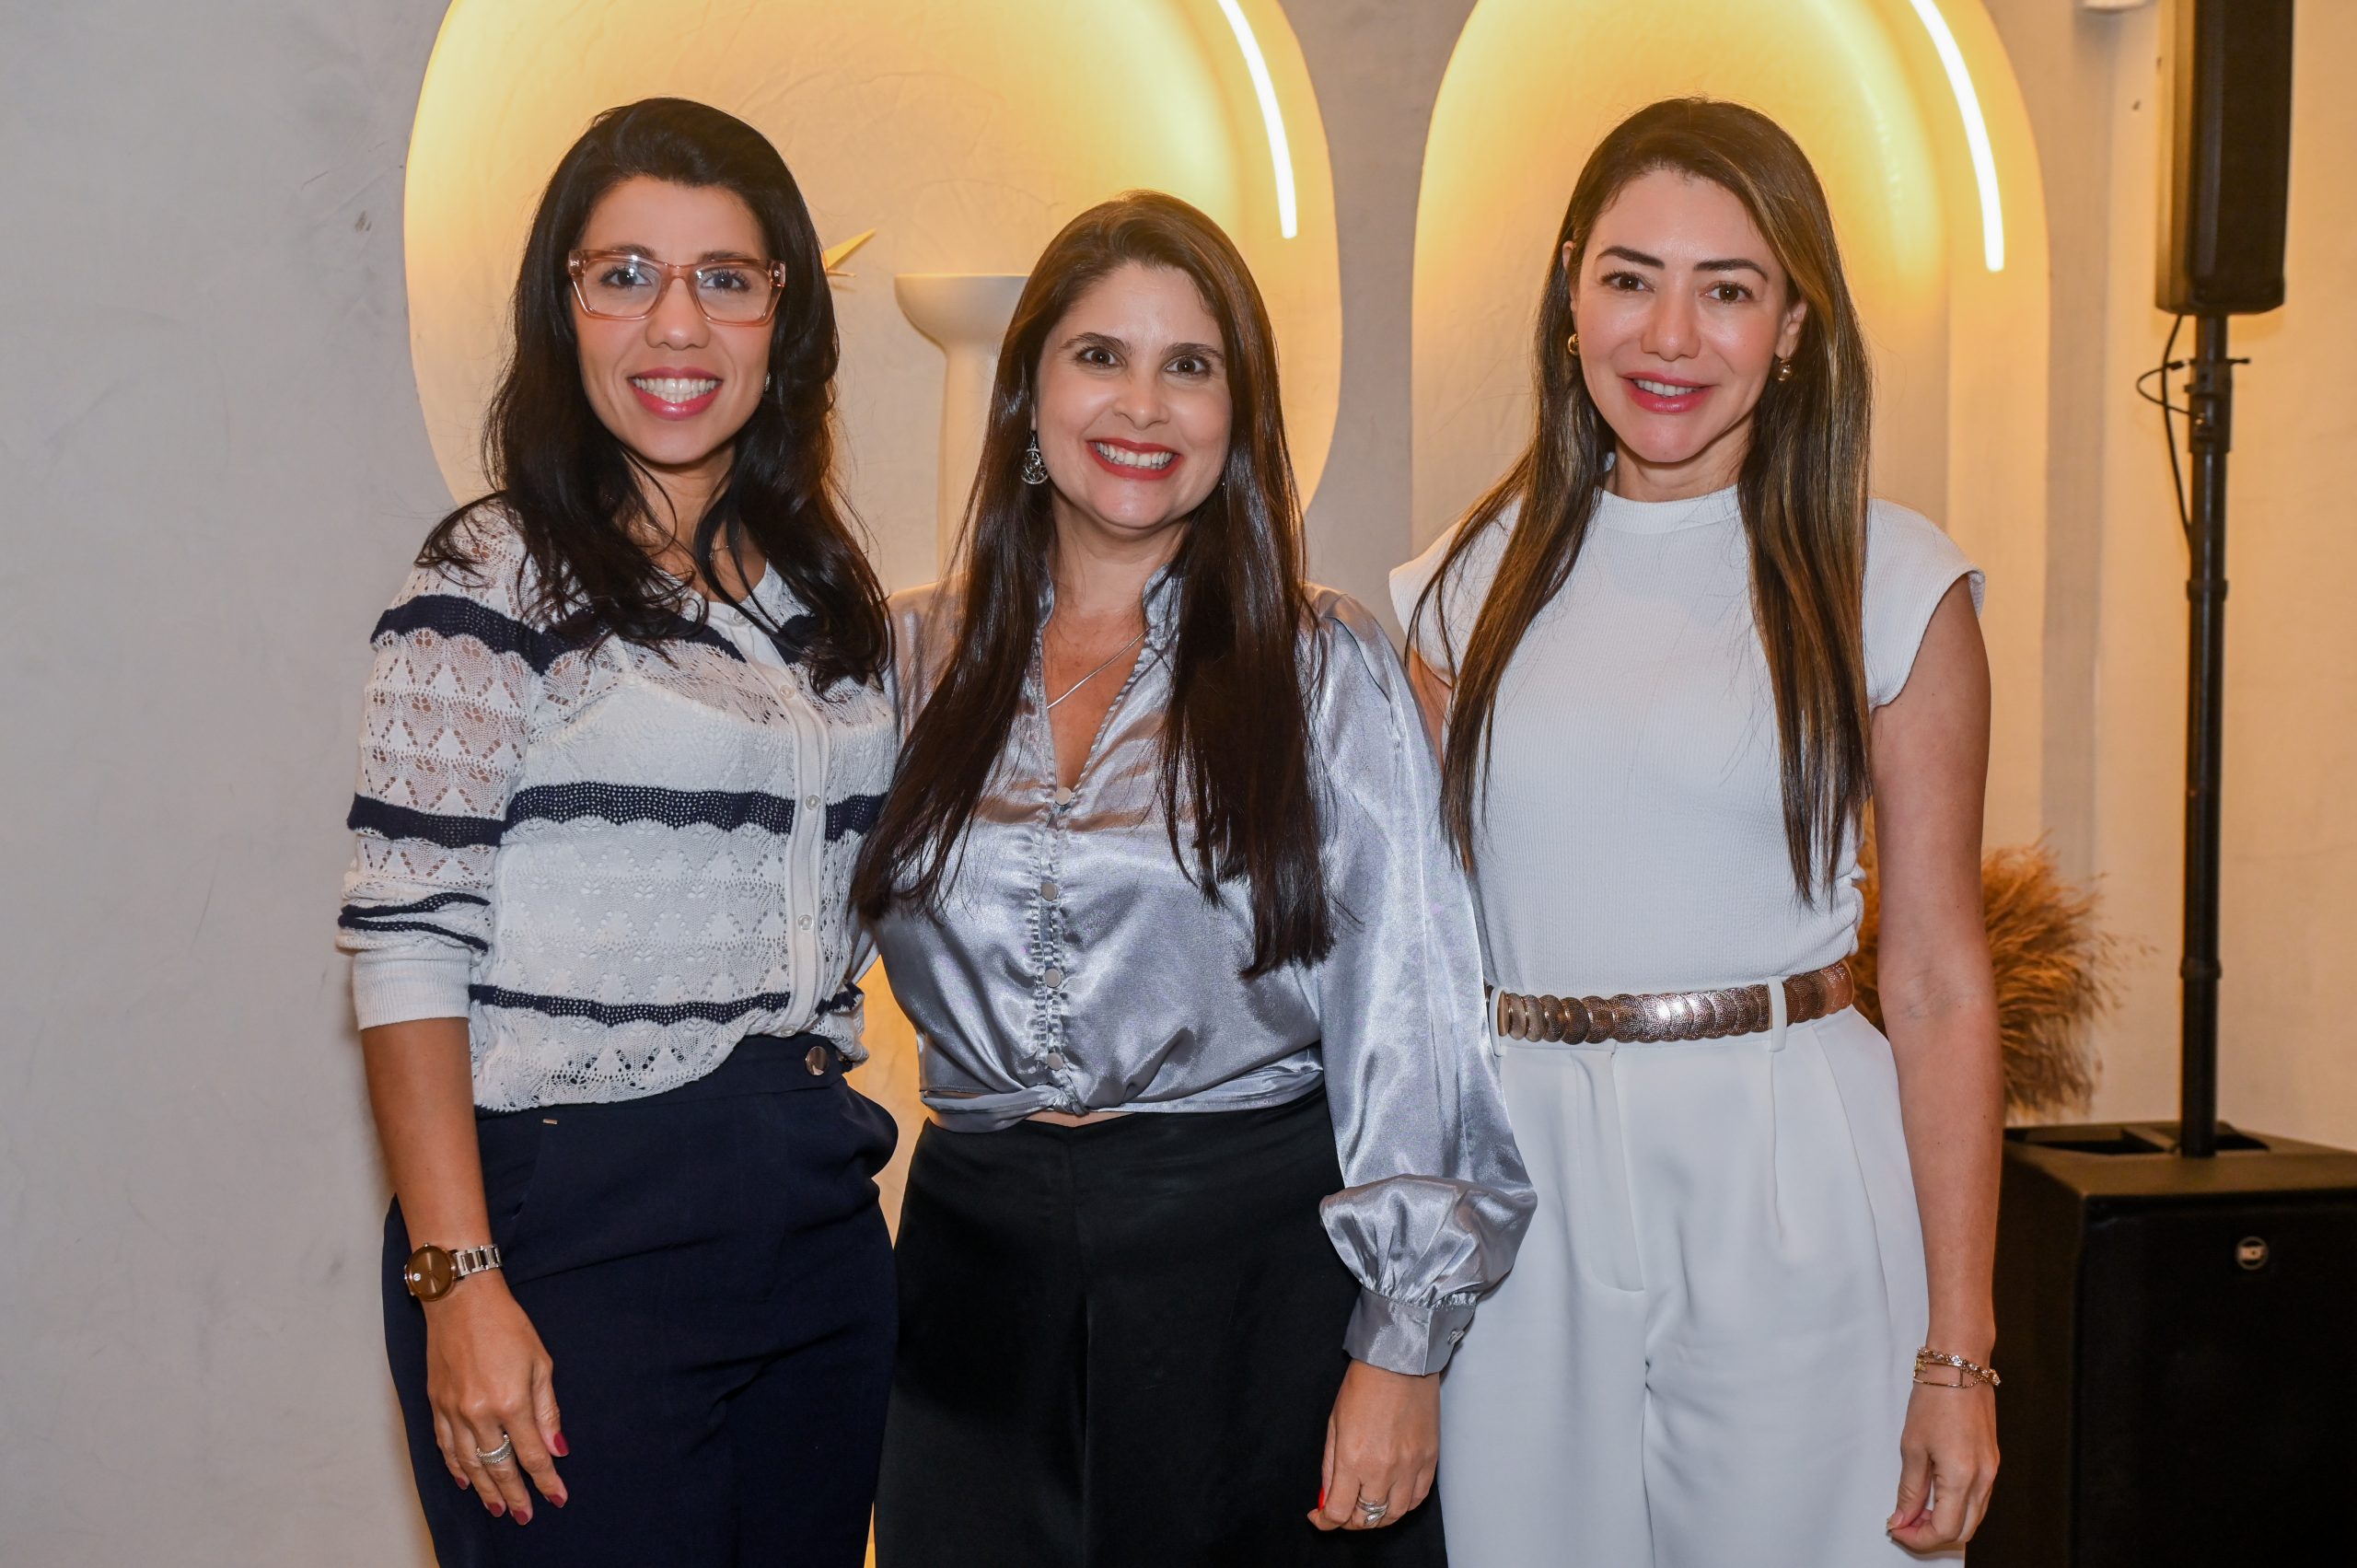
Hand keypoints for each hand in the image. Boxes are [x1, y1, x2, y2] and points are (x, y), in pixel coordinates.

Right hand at [425, 1276, 566, 1522]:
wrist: (461, 1299)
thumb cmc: (507, 1324)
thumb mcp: (540, 1362)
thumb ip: (547, 1409)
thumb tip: (557, 1448)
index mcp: (510, 1402)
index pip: (531, 1454)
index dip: (546, 1480)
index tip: (557, 1497)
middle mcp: (479, 1413)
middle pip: (499, 1466)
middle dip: (515, 1494)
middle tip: (525, 1515)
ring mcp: (453, 1410)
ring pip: (470, 1463)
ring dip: (485, 1489)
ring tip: (498, 1507)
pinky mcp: (436, 1404)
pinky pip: (446, 1445)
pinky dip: (456, 1466)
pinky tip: (466, 1479)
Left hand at [1309, 1361, 1438, 1531]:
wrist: (1399, 1363)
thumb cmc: (1364, 1386)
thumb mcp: (1334, 1425)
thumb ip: (1330, 1466)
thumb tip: (1327, 1496)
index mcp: (1353, 1459)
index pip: (1339, 1512)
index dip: (1325, 1521)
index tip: (1320, 1517)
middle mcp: (1383, 1469)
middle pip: (1367, 1519)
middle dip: (1349, 1521)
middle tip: (1343, 1511)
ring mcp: (1410, 1467)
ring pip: (1394, 1515)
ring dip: (1377, 1518)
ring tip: (1367, 1507)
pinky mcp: (1429, 1460)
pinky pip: (1417, 1498)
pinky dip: (1402, 1505)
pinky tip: (1392, 1497)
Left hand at [1887, 1381, 1997, 1550]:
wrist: (1960, 1367)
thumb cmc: (1934, 1399)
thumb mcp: (1912, 1446)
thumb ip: (1910, 1489)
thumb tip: (1902, 1518)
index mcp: (1962, 1477)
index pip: (1945, 1530)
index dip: (1918, 1537)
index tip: (1897, 1529)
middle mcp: (1983, 1479)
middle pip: (1963, 1531)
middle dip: (1933, 1535)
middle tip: (1905, 1523)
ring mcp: (1992, 1472)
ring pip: (1973, 1517)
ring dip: (1946, 1522)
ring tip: (1916, 1510)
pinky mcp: (1992, 1462)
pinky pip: (1978, 1499)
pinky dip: (1958, 1506)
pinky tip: (1935, 1495)